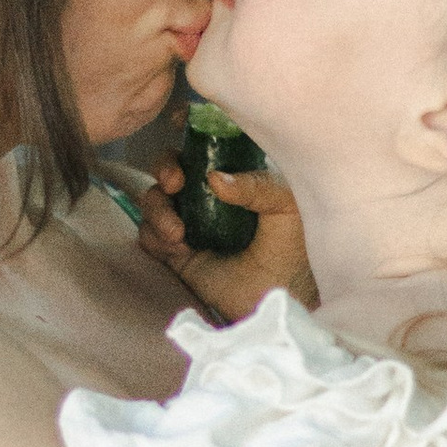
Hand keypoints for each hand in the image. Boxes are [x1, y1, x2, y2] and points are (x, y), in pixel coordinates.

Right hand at [136, 154, 314, 320]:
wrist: (286, 293)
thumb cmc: (296, 245)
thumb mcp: (285, 205)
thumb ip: (255, 185)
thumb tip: (214, 178)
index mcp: (233, 178)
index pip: (199, 153)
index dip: (184, 155)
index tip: (183, 170)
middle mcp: (208, 198)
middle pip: (169, 173)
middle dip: (163, 174)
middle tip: (173, 187)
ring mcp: (191, 225)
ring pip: (154, 202)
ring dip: (157, 211)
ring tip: (178, 234)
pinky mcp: (179, 255)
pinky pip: (149, 237)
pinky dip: (153, 237)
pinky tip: (177, 248)